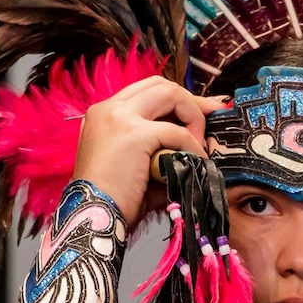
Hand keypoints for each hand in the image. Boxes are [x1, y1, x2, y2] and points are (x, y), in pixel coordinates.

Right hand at [72, 76, 225, 226]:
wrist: (91, 217)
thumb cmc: (112, 200)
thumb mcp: (133, 165)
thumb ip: (158, 148)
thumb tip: (194, 147)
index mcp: (104, 114)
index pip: (146, 91)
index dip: (176, 99)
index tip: (199, 113)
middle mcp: (108, 109)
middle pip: (160, 85)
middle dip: (190, 100)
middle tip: (210, 117)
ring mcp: (119, 118)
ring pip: (169, 95)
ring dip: (192, 117)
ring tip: (199, 144)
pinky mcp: (133, 134)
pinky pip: (177, 132)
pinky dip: (193, 146)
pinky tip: (197, 160)